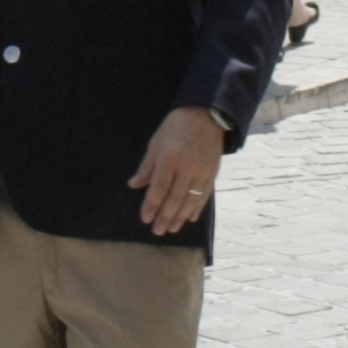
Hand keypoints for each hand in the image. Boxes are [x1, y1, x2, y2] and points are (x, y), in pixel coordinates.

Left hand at [129, 106, 225, 236]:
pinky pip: (204, 195)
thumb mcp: (155, 143)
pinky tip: (190, 218)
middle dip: (165, 216)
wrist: (206, 116)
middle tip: (158, 231)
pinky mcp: (212, 173)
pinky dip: (196, 208)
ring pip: (190, 200)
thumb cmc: (175, 127)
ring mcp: (202, 172)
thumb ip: (146, 166)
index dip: (152, 205)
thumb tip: (134, 185)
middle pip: (174, 198)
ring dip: (180, 216)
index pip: (159, 188)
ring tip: (172, 229)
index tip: (146, 219)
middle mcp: (187, 168)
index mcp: (169, 159)